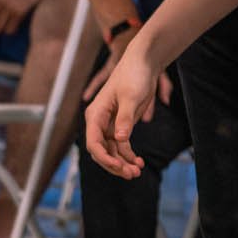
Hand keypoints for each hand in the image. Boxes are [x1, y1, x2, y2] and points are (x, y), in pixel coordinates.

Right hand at [82, 45, 162, 178]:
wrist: (144, 63)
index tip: (119, 167)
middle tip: (132, 174)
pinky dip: (129, 156)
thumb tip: (120, 140)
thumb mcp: (131, 97)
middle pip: (101, 151)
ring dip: (123, 163)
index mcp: (96, 114)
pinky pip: (122, 146)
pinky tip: (139, 163)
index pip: (94, 143)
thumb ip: (125, 119)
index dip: (104, 158)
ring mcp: (110, 125)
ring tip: (138, 172)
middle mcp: (99, 122)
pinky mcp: (121, 125)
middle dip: (115, 164)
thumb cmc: (134, 76)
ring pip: (112, 151)